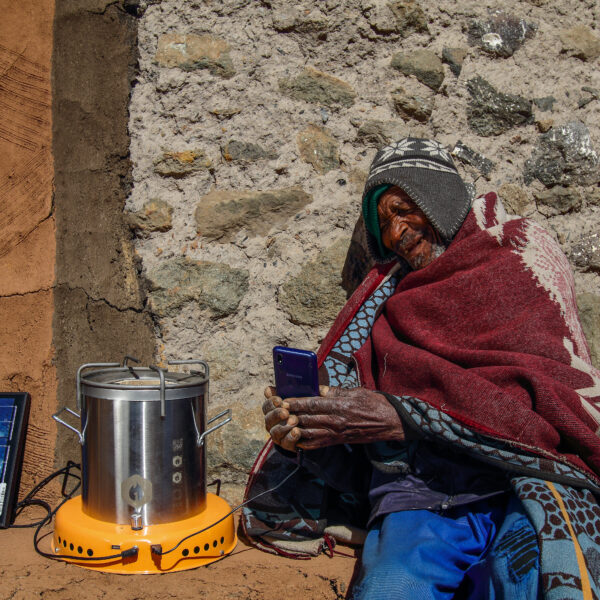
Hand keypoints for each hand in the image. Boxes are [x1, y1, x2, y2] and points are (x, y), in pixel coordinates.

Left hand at [262, 386, 403, 450]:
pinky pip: (318, 443)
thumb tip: (319, 389)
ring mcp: (336, 433)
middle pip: (307, 418)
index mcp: (339, 406)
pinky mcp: (338, 441)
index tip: (283, 399)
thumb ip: (336, 391)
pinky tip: (295, 438)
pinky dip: (305, 441)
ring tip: (282, 424)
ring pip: (309, 432)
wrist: (390, 423)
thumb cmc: (375, 403)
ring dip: (294, 429)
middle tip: (277, 410)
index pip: (312, 404)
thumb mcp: (355, 391)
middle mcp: (336, 421)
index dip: (295, 402)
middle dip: (290, 415)